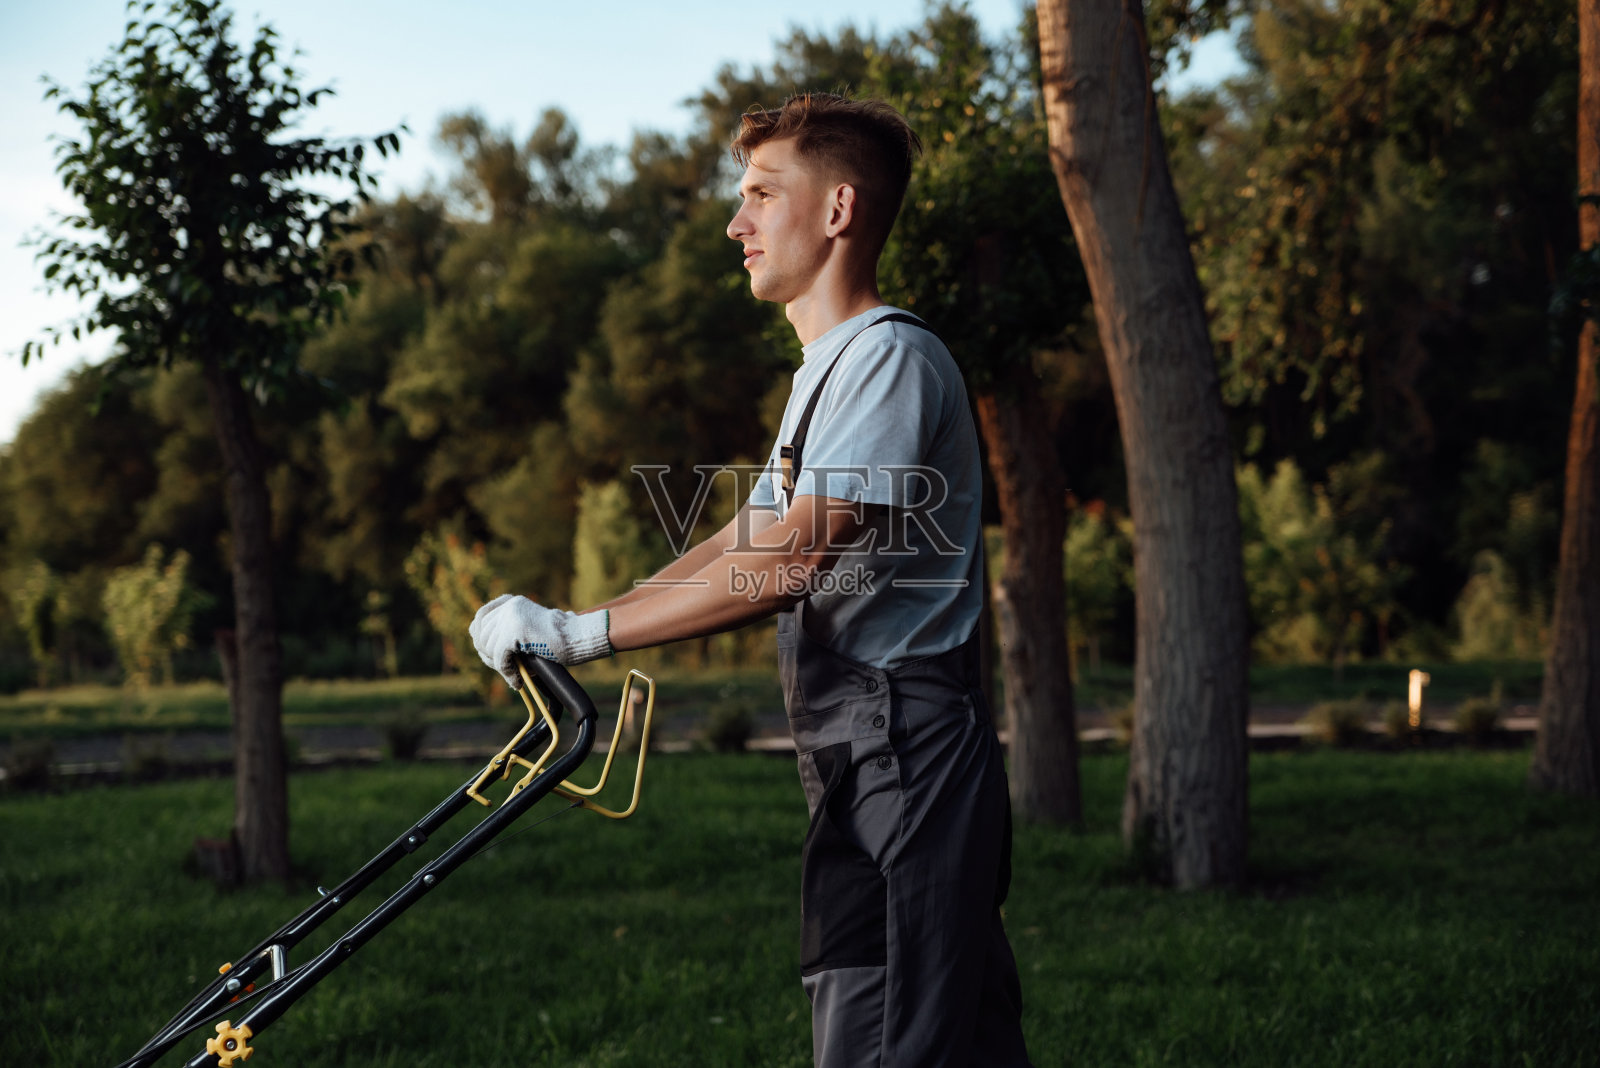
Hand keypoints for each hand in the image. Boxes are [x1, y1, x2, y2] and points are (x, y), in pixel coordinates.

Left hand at [468, 595, 610, 686]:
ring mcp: (510, 617)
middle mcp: (508, 606)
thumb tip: (483, 650)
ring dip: (498, 665)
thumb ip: (507, 632)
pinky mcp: (514, 632)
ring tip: (514, 674)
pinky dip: (507, 673)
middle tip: (505, 669)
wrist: (576, 637)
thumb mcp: (528, 629)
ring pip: (488, 647)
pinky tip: (517, 680)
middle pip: (481, 634)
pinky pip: (500, 658)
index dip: (480, 637)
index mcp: (511, 601)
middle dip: (488, 655)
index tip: (487, 653)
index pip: (481, 617)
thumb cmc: (558, 638)